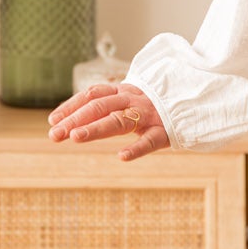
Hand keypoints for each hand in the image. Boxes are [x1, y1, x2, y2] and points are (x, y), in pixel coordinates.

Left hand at [46, 82, 169, 160]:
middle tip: (55, 135)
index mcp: (124, 91)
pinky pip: (149, 140)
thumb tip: (70, 122)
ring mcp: (149, 115)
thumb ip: (107, 108)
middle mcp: (134, 100)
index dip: (71, 106)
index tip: (53, 120)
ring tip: (76, 138)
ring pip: (119, 120)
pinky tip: (122, 156)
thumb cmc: (155, 107)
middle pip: (100, 107)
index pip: (92, 94)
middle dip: (75, 120)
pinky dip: (137, 148)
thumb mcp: (130, 102)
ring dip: (96, 128)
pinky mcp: (165, 131)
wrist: (195, 103)